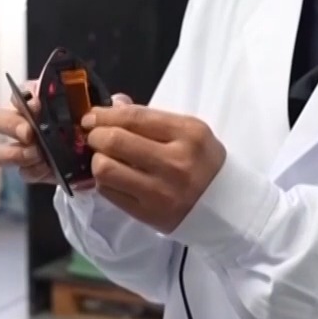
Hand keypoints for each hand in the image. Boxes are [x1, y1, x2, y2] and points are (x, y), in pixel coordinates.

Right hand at [0, 83, 131, 186]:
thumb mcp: (107, 112)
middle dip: (13, 125)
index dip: (24, 97)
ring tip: (38, 155)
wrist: (100, 156)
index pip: (20, 92)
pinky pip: (22, 172)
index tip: (38, 105)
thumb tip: (118, 102)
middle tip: (31, 133)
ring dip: (17, 153)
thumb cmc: (95, 125)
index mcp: (39, 100)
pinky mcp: (32, 169)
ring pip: (1, 151)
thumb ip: (113, 104)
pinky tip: (48, 169)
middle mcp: (25, 121)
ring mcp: (24, 148)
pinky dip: (33, 171)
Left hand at [80, 104, 225, 233]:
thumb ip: (150, 117)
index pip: (135, 118)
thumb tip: (113, 104)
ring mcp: (160, 191)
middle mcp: (175, 162)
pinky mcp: (148, 214)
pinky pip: (109, 192)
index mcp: (188, 134)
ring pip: (105, 169)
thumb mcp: (188, 132)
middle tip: (95, 136)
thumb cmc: (203, 163)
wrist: (226, 207)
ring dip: (98, 160)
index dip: (105, 114)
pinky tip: (115, 177)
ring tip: (106, 158)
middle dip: (96, 135)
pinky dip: (105, 181)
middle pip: (115, 141)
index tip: (91, 116)